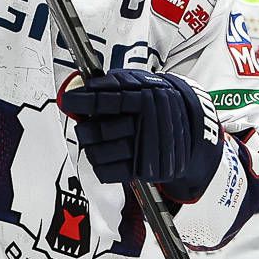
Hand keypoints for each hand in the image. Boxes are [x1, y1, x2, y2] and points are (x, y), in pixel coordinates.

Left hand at [62, 66, 224, 201]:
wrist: (190, 130)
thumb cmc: (158, 105)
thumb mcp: (142, 85)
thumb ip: (114, 86)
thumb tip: (81, 91)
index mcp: (147, 98)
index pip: (108, 100)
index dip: (84, 101)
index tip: (69, 101)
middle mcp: (148, 124)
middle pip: (101, 130)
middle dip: (86, 129)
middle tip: (84, 128)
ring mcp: (147, 149)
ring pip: (100, 153)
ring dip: (90, 149)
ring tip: (93, 143)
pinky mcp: (145, 171)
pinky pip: (108, 172)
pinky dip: (99, 166)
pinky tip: (102, 158)